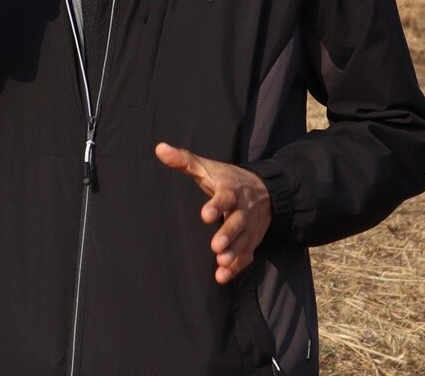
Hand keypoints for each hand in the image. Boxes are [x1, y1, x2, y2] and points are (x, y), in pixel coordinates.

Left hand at [155, 142, 271, 284]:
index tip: (205, 215)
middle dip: (228, 234)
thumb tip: (159, 149)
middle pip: (238, 222)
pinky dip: (237, 267)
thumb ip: (184, 160)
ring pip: (244, 241)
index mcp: (231, 189)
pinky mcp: (251, 240)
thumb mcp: (207, 167)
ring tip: (221, 262)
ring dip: (234, 253)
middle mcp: (243, 209)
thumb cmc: (227, 179)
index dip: (217, 205)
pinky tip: (222, 276)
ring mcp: (249, 226)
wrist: (265, 190)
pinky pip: (247, 254)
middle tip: (216, 246)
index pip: (226, 196)